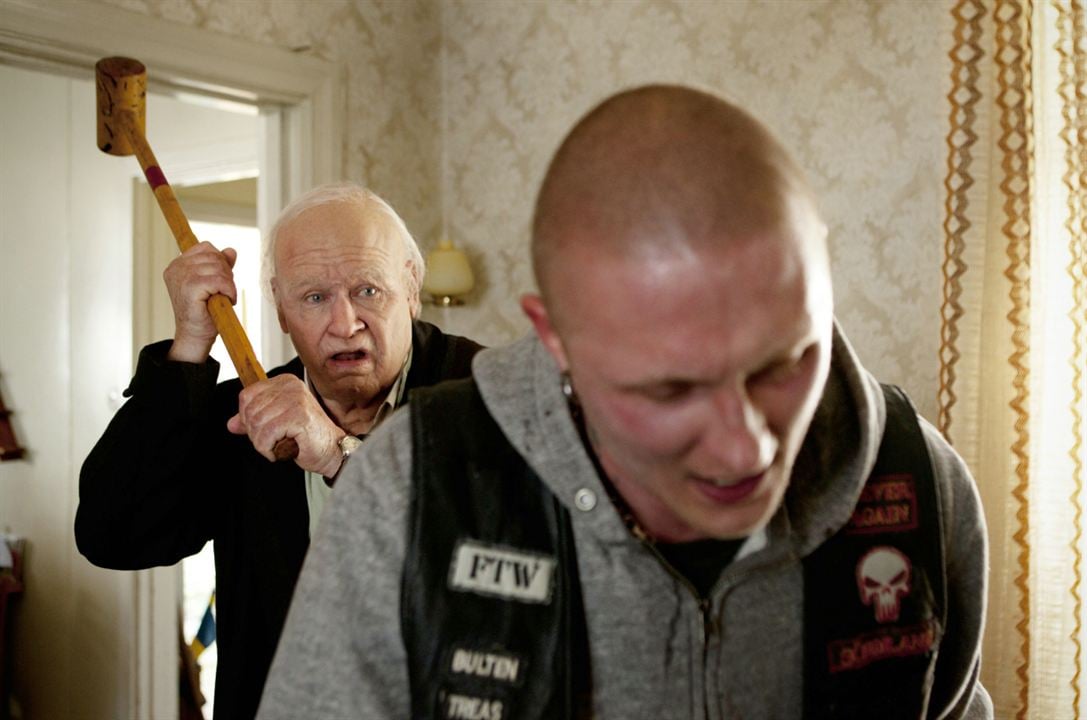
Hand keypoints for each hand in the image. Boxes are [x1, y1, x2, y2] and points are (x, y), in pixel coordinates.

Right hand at [164, 242, 237, 362]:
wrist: (195, 335)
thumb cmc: (205, 311)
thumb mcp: (213, 283)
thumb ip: (221, 265)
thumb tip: (231, 251)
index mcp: (178, 264)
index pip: (206, 247)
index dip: (220, 261)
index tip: (219, 281)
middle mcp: (176, 268)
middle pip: (214, 255)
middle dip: (226, 273)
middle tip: (223, 291)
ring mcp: (181, 277)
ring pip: (218, 267)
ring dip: (228, 283)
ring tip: (223, 297)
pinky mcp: (190, 287)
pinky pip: (219, 280)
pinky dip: (228, 290)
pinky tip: (226, 300)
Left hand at [226, 374, 345, 475]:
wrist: (331, 450)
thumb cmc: (307, 436)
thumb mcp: (276, 424)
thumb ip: (253, 420)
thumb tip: (232, 424)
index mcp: (285, 383)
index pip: (247, 395)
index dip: (247, 418)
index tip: (261, 429)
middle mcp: (291, 387)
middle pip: (250, 411)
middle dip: (255, 433)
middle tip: (272, 441)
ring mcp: (295, 400)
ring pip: (256, 424)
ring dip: (262, 443)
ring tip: (278, 445)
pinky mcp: (299, 416)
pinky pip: (267, 434)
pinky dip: (269, 448)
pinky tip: (282, 450)